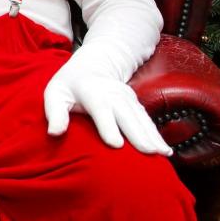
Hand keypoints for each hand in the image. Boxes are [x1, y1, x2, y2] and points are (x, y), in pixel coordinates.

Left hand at [43, 68, 172, 155]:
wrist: (93, 65)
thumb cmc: (69, 85)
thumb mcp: (55, 94)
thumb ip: (54, 113)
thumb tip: (54, 133)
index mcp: (92, 92)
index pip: (101, 110)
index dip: (108, 126)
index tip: (116, 145)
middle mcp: (113, 95)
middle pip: (127, 116)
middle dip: (138, 134)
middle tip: (149, 153)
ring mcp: (127, 99)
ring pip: (141, 119)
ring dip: (153, 136)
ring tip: (163, 154)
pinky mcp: (135, 105)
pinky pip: (147, 121)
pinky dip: (157, 135)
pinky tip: (165, 150)